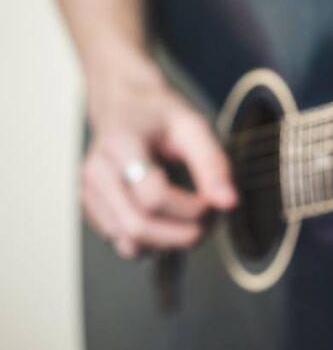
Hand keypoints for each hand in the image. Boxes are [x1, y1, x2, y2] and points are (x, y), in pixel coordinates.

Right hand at [81, 62, 236, 258]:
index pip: (154, 196)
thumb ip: (213, 164)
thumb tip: (228, 203)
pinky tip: (170, 228)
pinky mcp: (90, 207)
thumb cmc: (160, 115)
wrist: (125, 106)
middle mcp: (97, 171)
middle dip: (181, 234)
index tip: (212, 201)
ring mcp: (88, 192)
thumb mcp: (194, 128)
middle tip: (208, 224)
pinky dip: (150, 244)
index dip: (191, 208)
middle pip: (137, 225)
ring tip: (193, 225)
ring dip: (168, 243)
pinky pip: (119, 241)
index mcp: (121, 144)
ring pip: (127, 240)